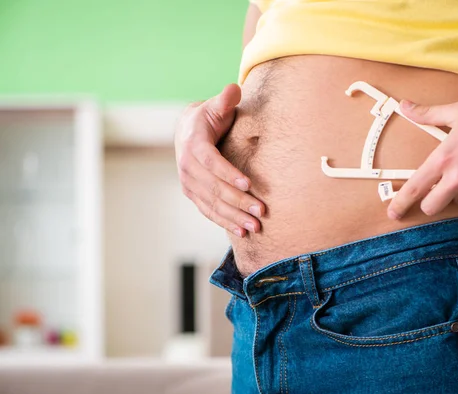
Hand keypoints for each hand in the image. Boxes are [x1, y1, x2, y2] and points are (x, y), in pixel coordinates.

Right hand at [175, 84, 264, 236]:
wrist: (188, 132)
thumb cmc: (208, 118)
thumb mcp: (215, 106)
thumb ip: (225, 100)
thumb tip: (234, 89)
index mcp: (193, 144)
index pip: (211, 162)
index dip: (229, 174)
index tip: (249, 184)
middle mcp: (187, 167)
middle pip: (214, 188)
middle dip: (238, 201)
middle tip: (261, 210)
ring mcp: (189, 184)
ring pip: (212, 204)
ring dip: (234, 216)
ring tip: (255, 226)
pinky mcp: (194, 195)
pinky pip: (209, 212)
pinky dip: (225, 222)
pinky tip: (242, 231)